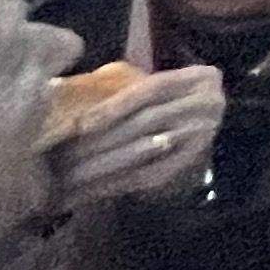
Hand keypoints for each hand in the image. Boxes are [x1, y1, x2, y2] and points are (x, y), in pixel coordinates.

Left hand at [45, 62, 222, 211]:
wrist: (202, 119)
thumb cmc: (163, 98)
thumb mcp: (149, 80)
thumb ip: (119, 80)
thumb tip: (61, 85)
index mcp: (197, 77)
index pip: (152, 89)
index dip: (115, 105)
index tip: (81, 124)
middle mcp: (208, 104)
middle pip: (148, 121)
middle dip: (103, 138)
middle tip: (64, 156)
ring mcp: (203, 134)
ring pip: (147, 150)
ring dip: (105, 165)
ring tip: (69, 178)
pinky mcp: (194, 162)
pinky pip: (152, 175)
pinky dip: (119, 183)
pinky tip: (90, 191)